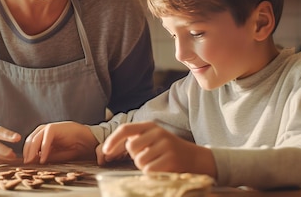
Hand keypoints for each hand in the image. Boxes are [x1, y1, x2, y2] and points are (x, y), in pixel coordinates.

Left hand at [23, 121, 98, 163]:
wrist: (85, 142)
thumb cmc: (71, 148)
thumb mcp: (54, 155)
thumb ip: (43, 156)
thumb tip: (31, 161)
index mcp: (42, 135)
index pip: (29, 143)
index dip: (26, 153)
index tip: (25, 164)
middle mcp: (43, 130)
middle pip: (30, 140)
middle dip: (27, 152)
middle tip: (27, 164)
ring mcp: (48, 128)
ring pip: (35, 138)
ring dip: (32, 151)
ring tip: (32, 161)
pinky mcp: (54, 127)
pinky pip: (46, 137)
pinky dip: (43, 148)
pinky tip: (43, 158)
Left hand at [101, 122, 216, 176]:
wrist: (195, 158)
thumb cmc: (168, 150)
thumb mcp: (153, 138)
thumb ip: (136, 139)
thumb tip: (108, 149)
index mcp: (150, 126)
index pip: (126, 129)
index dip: (112, 140)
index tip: (105, 151)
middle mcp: (157, 133)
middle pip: (131, 148)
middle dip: (135, 157)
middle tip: (147, 157)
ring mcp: (165, 145)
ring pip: (140, 161)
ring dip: (144, 166)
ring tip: (157, 162)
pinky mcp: (170, 159)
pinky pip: (149, 170)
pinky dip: (152, 173)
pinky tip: (162, 169)